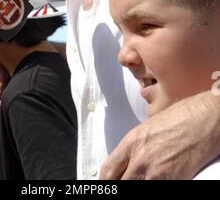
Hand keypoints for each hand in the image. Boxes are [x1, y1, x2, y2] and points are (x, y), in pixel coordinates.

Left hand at [99, 92, 219, 179]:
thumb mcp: (149, 128)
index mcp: (132, 142)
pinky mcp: (173, 181)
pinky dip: (153, 189)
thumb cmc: (179, 118)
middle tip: (124, 183)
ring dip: (137, 186)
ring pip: (136, 189)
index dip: (105, 182)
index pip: (108, 170)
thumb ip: (135, 147)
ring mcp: (157, 172)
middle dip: (120, 186)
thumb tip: (127, 163)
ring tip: (142, 181)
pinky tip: (157, 181)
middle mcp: (141, 159)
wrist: (204, 120)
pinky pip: (155, 190)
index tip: (107, 184)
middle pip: (120, 184)